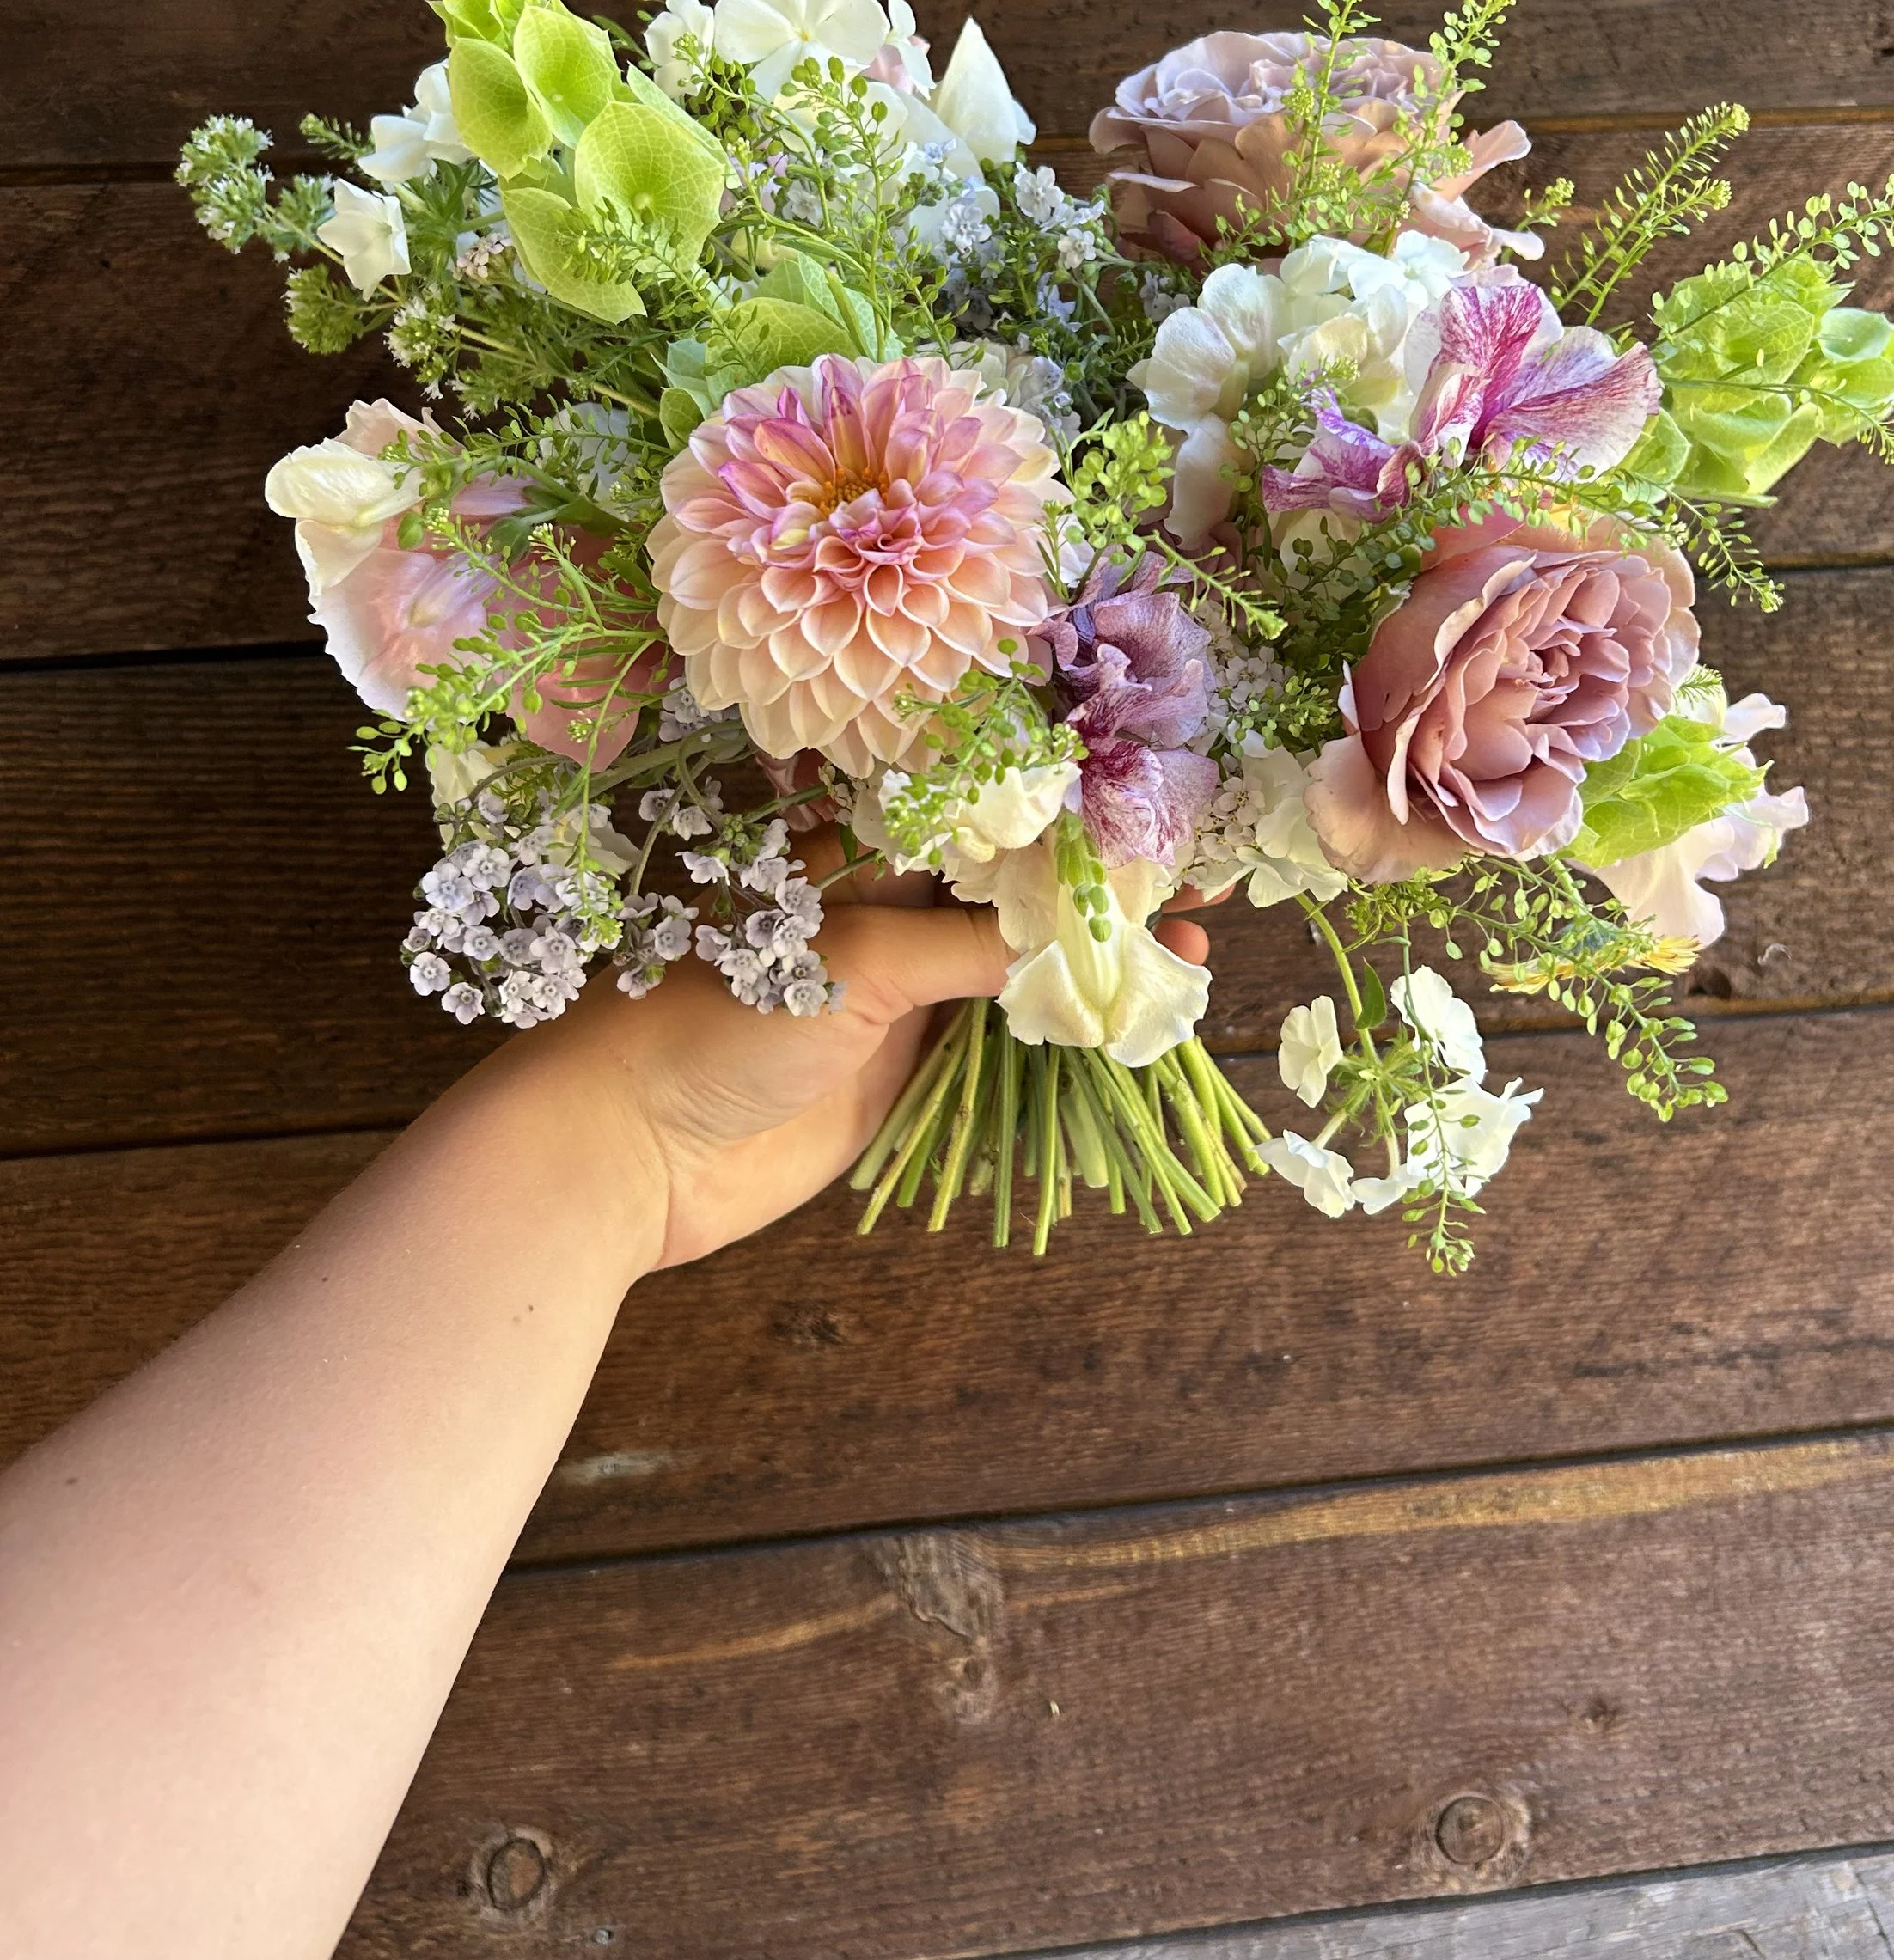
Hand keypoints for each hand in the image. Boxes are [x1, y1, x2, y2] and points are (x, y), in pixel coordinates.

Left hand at [501, 870, 1213, 1276]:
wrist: (629, 1154)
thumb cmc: (713, 1020)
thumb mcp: (852, 961)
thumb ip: (965, 944)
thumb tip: (1073, 934)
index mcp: (850, 844)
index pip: (978, 807)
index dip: (1064, 807)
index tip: (1152, 805)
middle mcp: (878, 902)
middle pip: (1008, 881)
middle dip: (1097, 882)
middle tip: (1198, 878)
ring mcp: (895, 986)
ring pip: (1015, 958)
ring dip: (1094, 955)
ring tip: (1191, 947)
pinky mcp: (902, 1064)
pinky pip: (998, 1034)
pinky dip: (1063, 1025)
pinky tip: (1128, 1015)